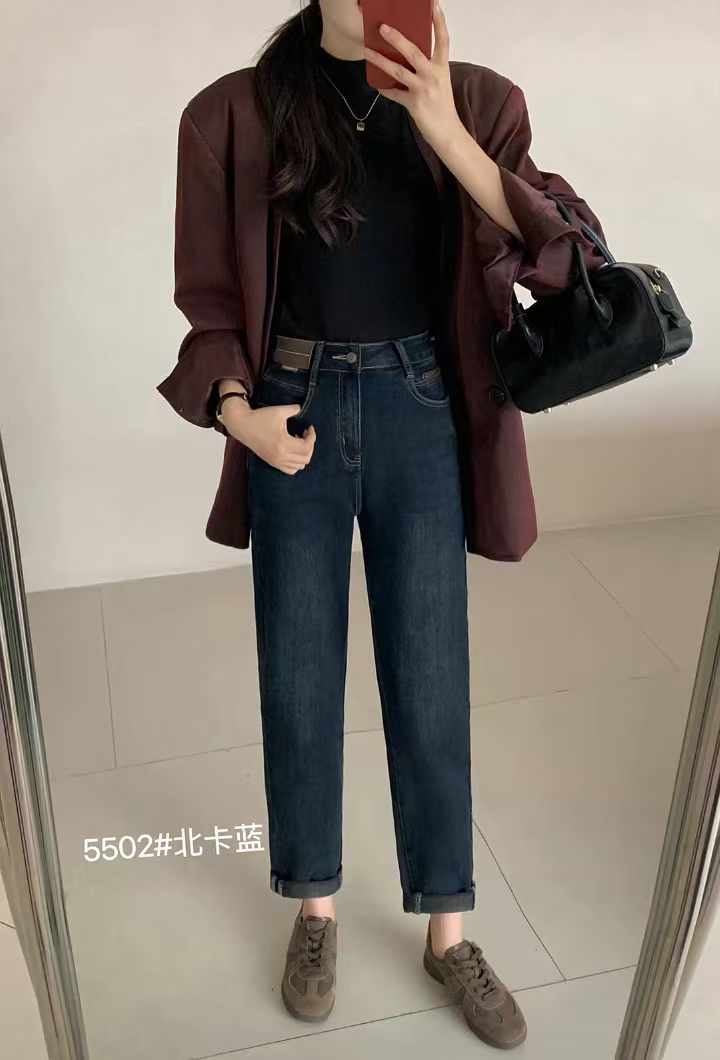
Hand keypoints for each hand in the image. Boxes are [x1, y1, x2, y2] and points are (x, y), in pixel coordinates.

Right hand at [224, 401, 315, 474]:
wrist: (242, 425)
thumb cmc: (260, 417)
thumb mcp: (279, 410)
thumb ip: (294, 409)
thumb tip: (302, 408)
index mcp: (283, 443)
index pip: (307, 447)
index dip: (312, 437)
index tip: (309, 428)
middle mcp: (280, 456)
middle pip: (306, 458)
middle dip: (310, 446)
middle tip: (306, 435)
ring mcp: (276, 461)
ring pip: (299, 466)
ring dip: (304, 455)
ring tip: (299, 442)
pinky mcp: (272, 462)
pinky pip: (290, 470)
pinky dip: (296, 463)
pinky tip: (292, 450)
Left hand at [362, 1, 462, 155]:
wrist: (447, 131)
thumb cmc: (442, 105)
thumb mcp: (439, 81)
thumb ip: (427, 67)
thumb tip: (408, 54)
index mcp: (441, 67)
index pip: (443, 39)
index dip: (439, 21)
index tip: (433, 4)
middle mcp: (433, 75)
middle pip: (414, 52)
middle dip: (397, 39)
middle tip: (383, 27)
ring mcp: (423, 89)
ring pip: (398, 71)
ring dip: (381, 61)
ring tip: (367, 51)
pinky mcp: (413, 103)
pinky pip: (394, 94)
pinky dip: (385, 89)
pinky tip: (377, 84)